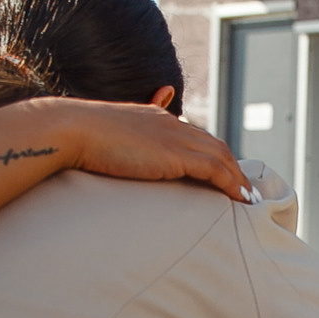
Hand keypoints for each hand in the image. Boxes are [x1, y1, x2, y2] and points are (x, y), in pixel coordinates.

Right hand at [55, 99, 251, 202]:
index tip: (221, 173)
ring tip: (247, 199)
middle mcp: (170, 123)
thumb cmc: (76, 138)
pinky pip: (215, 170)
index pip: (193, 135)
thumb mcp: (102, 135)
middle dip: (232, 167)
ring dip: (237, 179)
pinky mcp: (175, 155)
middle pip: (213, 144)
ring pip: (220, 157)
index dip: (210, 154)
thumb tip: (110, 148)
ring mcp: (175, 137)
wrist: (71, 130)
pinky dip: (232, 184)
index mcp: (155, 117)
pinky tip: (240, 200)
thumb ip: (117, 141)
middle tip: (244, 189)